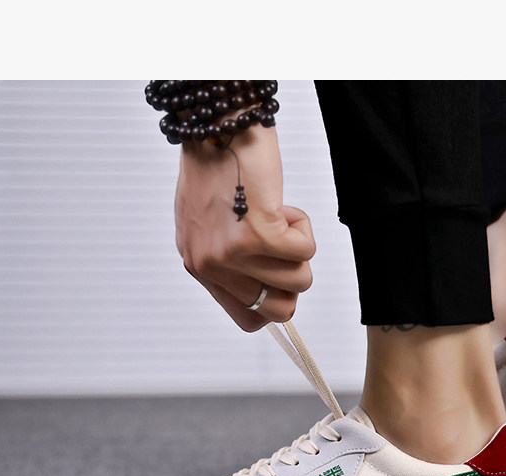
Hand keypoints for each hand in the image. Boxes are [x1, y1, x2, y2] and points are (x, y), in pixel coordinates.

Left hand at [174, 127, 315, 331]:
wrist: (217, 126)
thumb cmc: (218, 165)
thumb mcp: (210, 224)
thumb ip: (229, 260)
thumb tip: (264, 286)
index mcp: (199, 266)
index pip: (249, 318)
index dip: (275, 300)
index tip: (277, 272)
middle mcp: (211, 266)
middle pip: (280, 310)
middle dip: (293, 277)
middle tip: (281, 243)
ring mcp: (233, 253)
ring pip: (300, 281)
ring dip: (299, 246)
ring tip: (277, 214)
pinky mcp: (259, 234)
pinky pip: (306, 251)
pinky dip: (304, 226)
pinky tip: (282, 205)